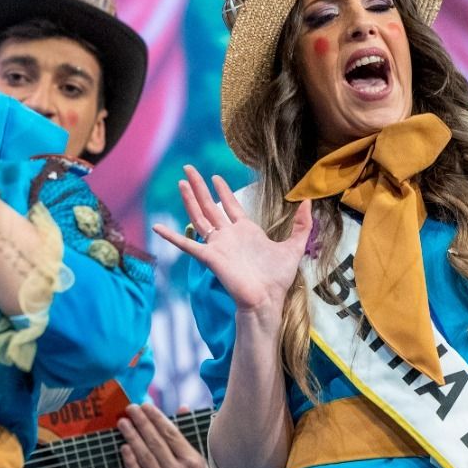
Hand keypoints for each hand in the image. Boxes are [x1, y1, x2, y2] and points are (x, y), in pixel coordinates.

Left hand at [120, 404, 220, 467]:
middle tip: (130, 408)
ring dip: (132, 438)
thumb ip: (189, 433)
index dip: (157, 418)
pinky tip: (123, 448)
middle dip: (141, 423)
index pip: (172, 434)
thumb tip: (182, 407)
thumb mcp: (202, 459)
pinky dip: (130, 462)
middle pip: (156, 443)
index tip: (146, 406)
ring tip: (123, 423)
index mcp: (194, 461)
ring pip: (145, 458)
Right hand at [152, 166, 312, 314]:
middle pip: (210, 206)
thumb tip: (310, 201)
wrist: (267, 299)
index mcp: (245, 231)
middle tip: (189, 168)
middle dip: (199, 187)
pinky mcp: (210, 257)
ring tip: (181, 183)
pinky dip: (172, 237)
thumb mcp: (295, 246)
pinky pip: (187, 245)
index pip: (230, 205)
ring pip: (199, 217)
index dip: (222, 191)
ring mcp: (217, 245)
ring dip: (189, 200)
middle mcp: (228, 235)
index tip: (215, 177)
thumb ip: (303, 224)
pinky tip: (158, 227)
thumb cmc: (278, 278)